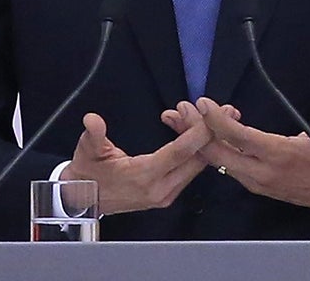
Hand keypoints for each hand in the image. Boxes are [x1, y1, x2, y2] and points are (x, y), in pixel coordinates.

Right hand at [66, 109, 210, 215]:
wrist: (83, 200)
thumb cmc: (88, 173)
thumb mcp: (86, 151)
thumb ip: (93, 135)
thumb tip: (92, 120)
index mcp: (143, 176)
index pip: (180, 153)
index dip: (197, 131)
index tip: (209, 112)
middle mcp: (160, 189)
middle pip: (196, 159)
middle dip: (211, 132)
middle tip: (226, 109)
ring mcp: (165, 194)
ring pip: (196, 165)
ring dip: (205, 140)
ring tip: (218, 116)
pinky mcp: (167, 194)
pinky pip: (190, 170)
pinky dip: (196, 149)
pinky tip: (197, 130)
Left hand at [169, 87, 309, 213]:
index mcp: (277, 155)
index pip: (239, 137)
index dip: (217, 121)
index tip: (201, 103)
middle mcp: (261, 171)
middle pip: (218, 152)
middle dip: (195, 131)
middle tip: (178, 110)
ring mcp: (255, 181)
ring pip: (218, 161)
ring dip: (198, 140)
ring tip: (178, 121)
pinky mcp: (254, 184)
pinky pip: (226, 166)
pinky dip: (211, 149)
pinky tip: (201, 135)